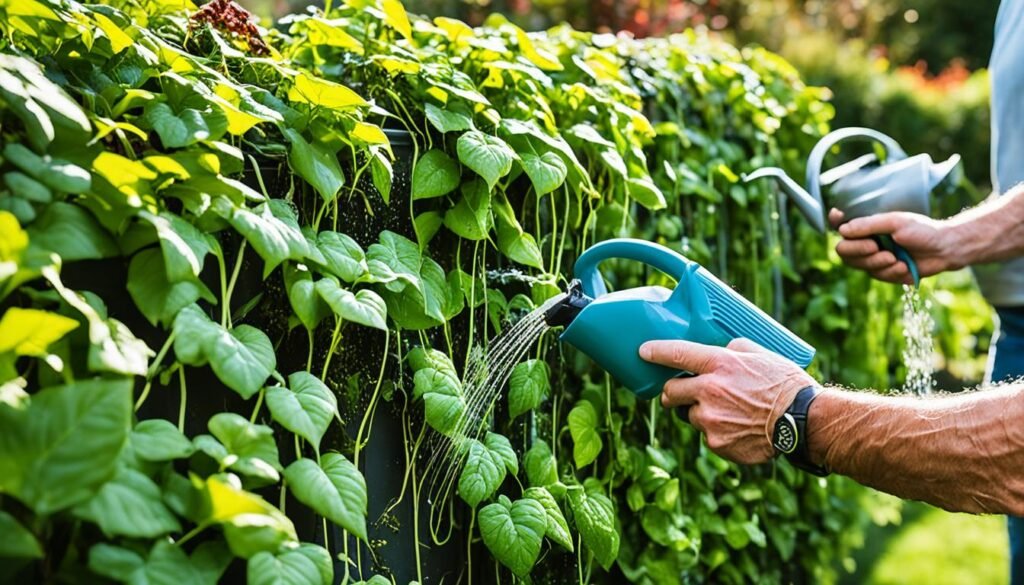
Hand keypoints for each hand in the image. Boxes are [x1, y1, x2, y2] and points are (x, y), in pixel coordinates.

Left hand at [638, 338, 814, 464]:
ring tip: (731, 412)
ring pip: (691, 416)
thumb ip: (733, 349)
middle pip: (671, 392)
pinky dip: (718, 432)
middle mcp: (709, 391)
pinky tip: (739, 427)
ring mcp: (710, 420)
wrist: (803, 423)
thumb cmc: (785, 384)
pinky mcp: (716, 443)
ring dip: (702, 413)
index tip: (642, 352)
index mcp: (720, 364)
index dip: (655, 352)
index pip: (676, 354)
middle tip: (682, 392)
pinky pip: (707, 435)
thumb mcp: (761, 353)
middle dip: (673, 392)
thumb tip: (720, 349)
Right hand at [828, 208, 960, 283]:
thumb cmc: (921, 230)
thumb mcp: (895, 223)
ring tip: (896, 258)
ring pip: (857, 265)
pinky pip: (876, 275)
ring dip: (876, 263)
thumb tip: (842, 230)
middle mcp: (865, 242)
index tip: (837, 216)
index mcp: (867, 226)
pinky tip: (904, 266)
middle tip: (876, 247)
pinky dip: (890, 271)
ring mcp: (872, 258)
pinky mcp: (882, 273)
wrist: (944, 250)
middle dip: (858, 251)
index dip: (835, 221)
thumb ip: (868, 225)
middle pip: (843, 250)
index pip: (841, 224)